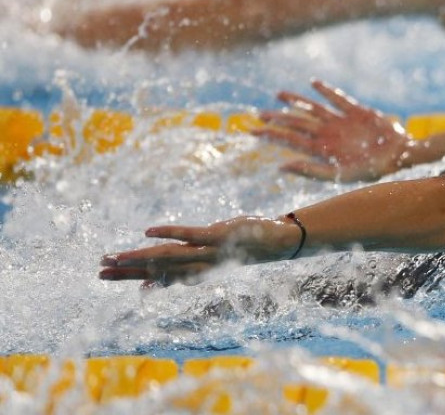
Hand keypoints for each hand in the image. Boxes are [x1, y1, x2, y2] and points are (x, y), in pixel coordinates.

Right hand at [99, 216, 301, 285]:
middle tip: (99, 271)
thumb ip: (181, 271)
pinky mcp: (217, 236)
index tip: (104, 276)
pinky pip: (189, 235)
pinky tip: (147, 232)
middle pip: (156, 269)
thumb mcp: (209, 261)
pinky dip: (169, 233)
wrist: (274, 244)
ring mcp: (207, 252)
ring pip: (168, 256)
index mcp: (194, 272)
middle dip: (127, 271)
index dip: (130, 277)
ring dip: (140, 256)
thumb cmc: (239, 249)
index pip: (157, 277)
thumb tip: (152, 283)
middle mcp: (197, 266)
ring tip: (116, 257)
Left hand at [252, 80, 411, 181]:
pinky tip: (314, 83)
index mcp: (322, 149)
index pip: (291, 139)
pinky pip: (338, 99)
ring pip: (313, 109)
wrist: (400, 155)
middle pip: (297, 123)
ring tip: (278, 95)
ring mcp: (341, 122)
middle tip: (258, 115)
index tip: (252, 130)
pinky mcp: (356, 111)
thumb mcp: (339, 175)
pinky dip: (326, 90)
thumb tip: (281, 166)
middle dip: (277, 119)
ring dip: (296, 102)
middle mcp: (329, 134)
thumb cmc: (372, 170)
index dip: (271, 134)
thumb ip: (311, 170)